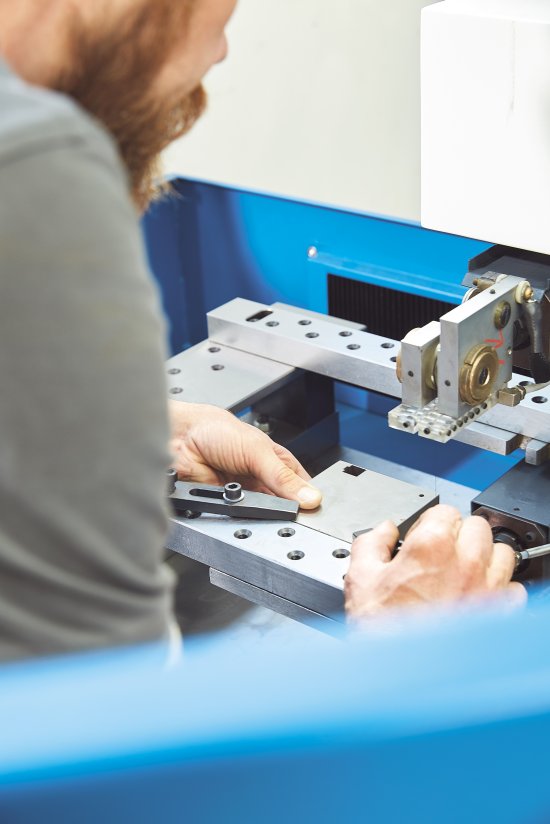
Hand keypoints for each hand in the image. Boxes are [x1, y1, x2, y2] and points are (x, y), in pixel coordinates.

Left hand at [168, 401, 321, 508]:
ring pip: (261, 515)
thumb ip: (282, 476)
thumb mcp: (257, 450)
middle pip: (283, 505)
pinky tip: (239, 511)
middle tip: (288, 514)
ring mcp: (244, 494)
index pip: (301, 487)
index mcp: (276, 462)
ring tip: (258, 506)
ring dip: (260, 515)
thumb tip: (310, 496)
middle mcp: (261, 479)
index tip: (312, 511)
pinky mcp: (225, 506)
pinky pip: (237, 518)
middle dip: (284, 511)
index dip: (307, 499)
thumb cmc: (215, 430)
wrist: (179, 437)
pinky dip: (239, 517)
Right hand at [345, 504, 526, 620]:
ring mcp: (486, 588)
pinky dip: (501, 589)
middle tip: (443, 552)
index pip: (445, 511)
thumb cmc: (381, 628)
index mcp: (431, 546)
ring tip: (465, 570)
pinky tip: (480, 594)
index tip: (424, 536)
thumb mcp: (361, 576)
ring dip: (485, 557)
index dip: (431, 522)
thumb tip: (385, 530)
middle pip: (477, 527)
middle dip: (460, 535)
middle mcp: (465, 562)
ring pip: (502, 553)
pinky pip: (514, 589)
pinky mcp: (499, 614)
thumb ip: (372, 541)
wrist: (398, 671)